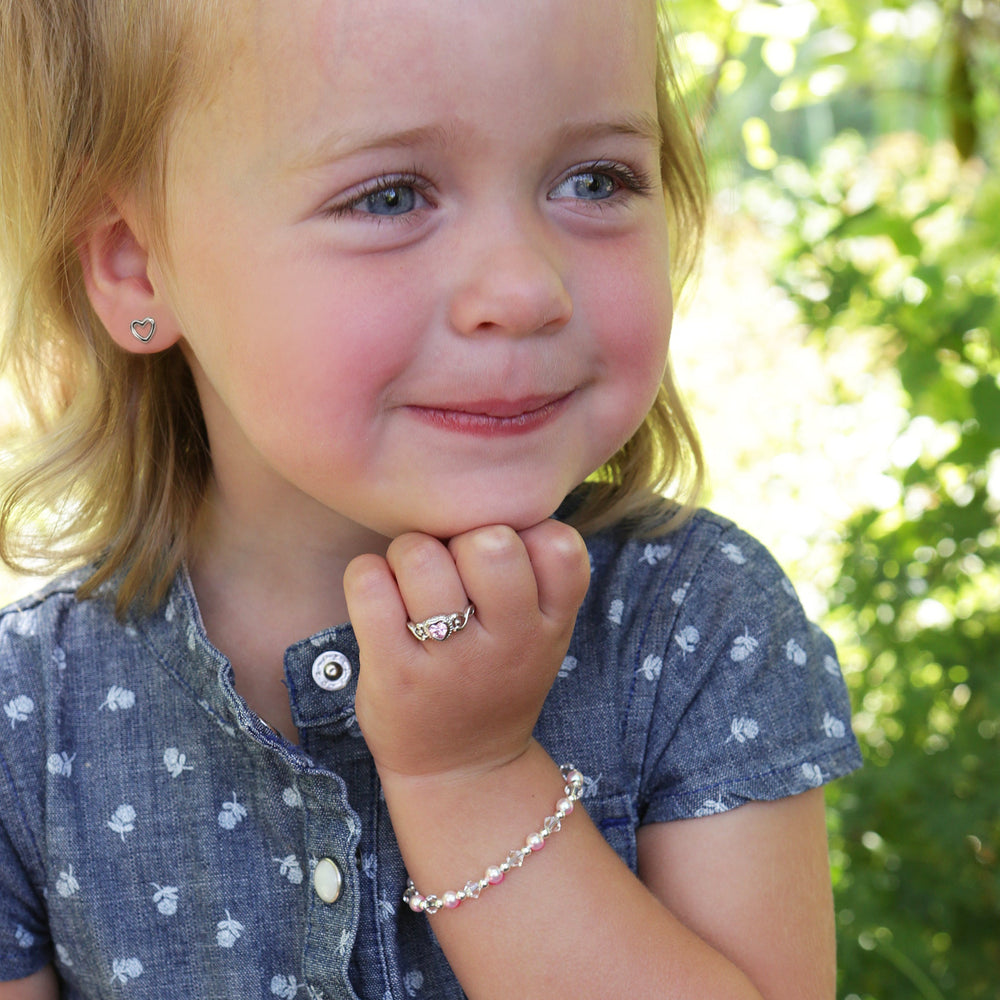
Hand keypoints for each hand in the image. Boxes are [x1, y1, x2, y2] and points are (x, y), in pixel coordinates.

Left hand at [343, 520, 589, 782]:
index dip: (524, 533)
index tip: (503, 558)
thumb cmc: (497, 680)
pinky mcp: (394, 674)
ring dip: (407, 555)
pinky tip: (377, 598)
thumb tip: (493, 491)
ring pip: (421, 554)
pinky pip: (369, 584)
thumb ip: (539, 573)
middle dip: (458, 538)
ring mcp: (450, 661)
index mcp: (551, 626)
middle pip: (489, 541)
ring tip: (410, 585)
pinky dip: (366, 576)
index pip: (559, 544)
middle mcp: (509, 643)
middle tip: (448, 566)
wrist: (462, 772)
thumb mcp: (544, 636)